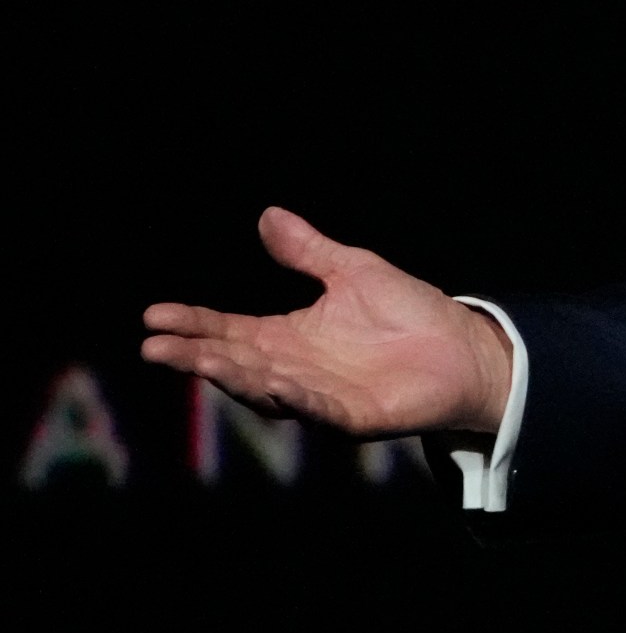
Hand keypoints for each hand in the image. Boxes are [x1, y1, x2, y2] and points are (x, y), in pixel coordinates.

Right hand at [140, 207, 513, 435]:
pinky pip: (321, 410)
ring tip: (202, 361)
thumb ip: (308, 251)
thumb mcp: (352, 271)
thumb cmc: (408, 311)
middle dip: (196, 355)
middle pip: (236, 363)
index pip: (230, 330)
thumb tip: (267, 215)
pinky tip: (275, 383)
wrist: (463, 347)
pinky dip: (298, 398)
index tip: (154, 315)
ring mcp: (322, 396)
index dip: (194, 323)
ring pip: (268, 390)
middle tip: (154, 347)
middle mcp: (295, 369)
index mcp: (289, 337)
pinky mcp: (356, 417)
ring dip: (235, 377)